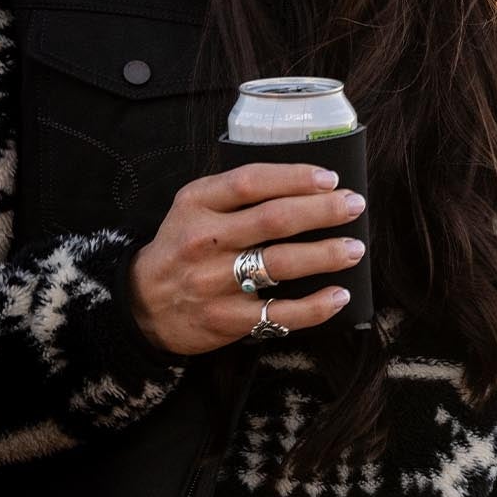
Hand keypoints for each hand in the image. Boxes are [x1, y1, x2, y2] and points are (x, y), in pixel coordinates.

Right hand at [127, 163, 365, 357]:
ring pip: (280, 263)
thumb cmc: (183, 248)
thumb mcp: (193, 209)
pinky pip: (279, 314)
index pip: (251, 181)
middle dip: (322, 211)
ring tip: (353, 249)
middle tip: (354, 206)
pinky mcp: (227, 319)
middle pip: (274, 220)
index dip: (295, 178)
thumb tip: (306, 188)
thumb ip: (236, 196)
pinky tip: (339, 295)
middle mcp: (204, 240)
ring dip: (325, 254)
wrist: (143, 304)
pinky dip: (316, 306)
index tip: (330, 179)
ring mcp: (214, 281)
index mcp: (197, 204)